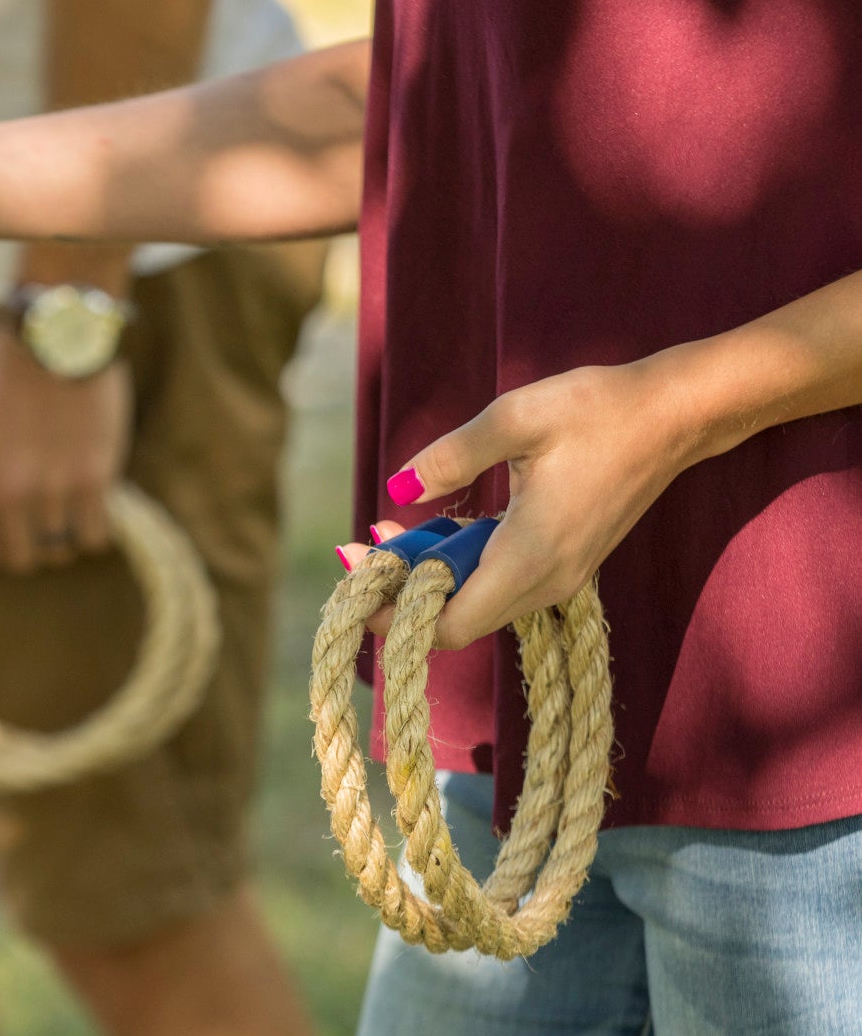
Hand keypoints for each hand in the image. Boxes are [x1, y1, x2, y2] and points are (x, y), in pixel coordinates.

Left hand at [0, 322, 131, 572]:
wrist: (56, 332)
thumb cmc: (8, 375)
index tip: (2, 532)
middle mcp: (5, 492)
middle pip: (21, 560)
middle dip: (30, 543)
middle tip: (40, 514)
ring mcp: (50, 489)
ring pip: (59, 551)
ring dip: (64, 531)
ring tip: (67, 497)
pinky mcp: (93, 480)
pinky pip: (94, 537)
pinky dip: (95, 526)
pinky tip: (92, 499)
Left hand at [341, 357, 698, 648]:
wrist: (676, 414)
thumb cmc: (600, 409)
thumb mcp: (516, 417)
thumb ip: (452, 456)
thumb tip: (398, 485)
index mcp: (530, 557)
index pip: (449, 626)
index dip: (396, 618)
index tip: (358, 585)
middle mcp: (546, 582)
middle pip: (455, 622)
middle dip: (402, 594)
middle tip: (361, 549)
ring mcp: (560, 578)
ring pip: (476, 605)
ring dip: (429, 578)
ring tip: (389, 535)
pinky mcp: (565, 565)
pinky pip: (499, 585)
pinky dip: (460, 566)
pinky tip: (437, 529)